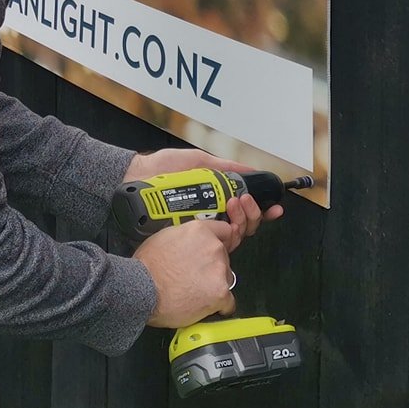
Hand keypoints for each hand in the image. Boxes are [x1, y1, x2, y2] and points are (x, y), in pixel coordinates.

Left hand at [122, 148, 285, 240]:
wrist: (133, 180)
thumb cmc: (161, 170)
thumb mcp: (197, 162)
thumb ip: (224, 167)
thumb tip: (250, 169)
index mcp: (212, 203)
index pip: (242, 214)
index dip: (261, 213)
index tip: (275, 208)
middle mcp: (207, 220)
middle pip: (242, 228)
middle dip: (252, 214)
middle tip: (245, 201)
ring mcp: (196, 231)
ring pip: (231, 238)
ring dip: (241, 221)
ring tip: (235, 203)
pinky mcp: (185, 240)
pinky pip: (210, 246)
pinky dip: (224, 235)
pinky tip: (226, 223)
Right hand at [134, 217, 239, 327]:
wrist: (142, 290)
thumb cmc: (147, 268)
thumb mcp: (164, 237)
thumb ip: (185, 237)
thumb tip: (189, 243)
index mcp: (199, 231)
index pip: (224, 230)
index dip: (222, 240)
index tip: (222, 246)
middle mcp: (213, 248)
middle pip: (224, 257)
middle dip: (213, 266)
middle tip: (195, 275)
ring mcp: (218, 270)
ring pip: (226, 279)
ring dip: (215, 285)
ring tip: (194, 291)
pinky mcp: (220, 293)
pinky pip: (228, 302)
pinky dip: (219, 305)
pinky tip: (204, 305)